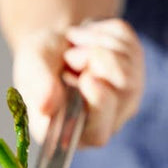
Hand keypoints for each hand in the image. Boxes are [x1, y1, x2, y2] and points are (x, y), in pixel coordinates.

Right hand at [12, 19, 143, 146]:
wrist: (54, 42)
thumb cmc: (40, 64)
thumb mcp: (30, 69)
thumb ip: (38, 87)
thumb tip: (45, 107)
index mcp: (74, 131)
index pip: (98, 133)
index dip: (97, 105)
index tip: (88, 78)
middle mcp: (106, 119)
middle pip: (125, 93)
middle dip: (96, 62)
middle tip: (70, 57)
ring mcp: (127, 95)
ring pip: (128, 65)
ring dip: (97, 45)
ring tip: (74, 47)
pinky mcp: (137, 68)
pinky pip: (129, 44)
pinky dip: (104, 34)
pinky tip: (88, 40)